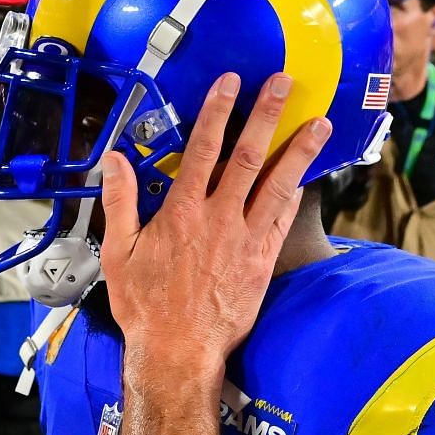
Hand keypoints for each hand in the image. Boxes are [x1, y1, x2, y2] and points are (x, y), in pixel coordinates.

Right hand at [100, 71, 329, 373]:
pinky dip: (295, 194)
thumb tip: (115, 162)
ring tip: (319, 123)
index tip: (229, 84)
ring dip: (299, 150)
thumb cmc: (146, 306)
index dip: (217, 112)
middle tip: (283, 84)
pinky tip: (306, 176)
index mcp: (183, 213)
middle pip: (248, 156)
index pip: (203, 149)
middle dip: (266, 115)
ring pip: (277, 184)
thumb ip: (120, 202)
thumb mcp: (117, 253)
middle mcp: (219, 219)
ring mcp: (246, 240)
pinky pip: (282, 220)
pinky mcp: (262, 261)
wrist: (178, 351)